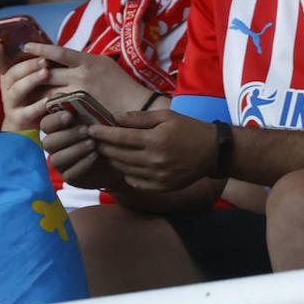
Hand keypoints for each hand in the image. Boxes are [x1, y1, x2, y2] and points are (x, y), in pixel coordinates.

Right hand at [0, 42, 53, 130]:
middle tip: (44, 60)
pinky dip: (38, 106)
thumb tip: (46, 46)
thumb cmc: (34, 97)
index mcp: (9, 77)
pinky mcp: (19, 119)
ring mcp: (11, 104)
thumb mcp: (32, 79)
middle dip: (28, 65)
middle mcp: (7, 89)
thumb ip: (35, 65)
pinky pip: (27, 112)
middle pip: (11, 74)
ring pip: (17, 90)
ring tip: (46, 73)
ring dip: (32, 80)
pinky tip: (49, 100)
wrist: (28, 127)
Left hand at [26, 43, 154, 114]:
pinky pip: (56, 108)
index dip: (40, 48)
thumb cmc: (121, 84)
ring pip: (48, 92)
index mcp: (88, 61)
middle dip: (34, 74)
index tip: (26, 46)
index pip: (58, 51)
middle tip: (22, 75)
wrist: (138, 107)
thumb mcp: (103, 64)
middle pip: (47, 73)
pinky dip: (48, 108)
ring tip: (28, 94)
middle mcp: (82, 75)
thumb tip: (61, 57)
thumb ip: (83, 60)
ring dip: (38, 93)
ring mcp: (80, 94)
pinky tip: (42, 108)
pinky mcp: (80, 110)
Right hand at [40, 108, 124, 189]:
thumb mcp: (95, 118)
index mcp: (57, 129)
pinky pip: (69, 173)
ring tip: (93, 144)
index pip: (45, 124)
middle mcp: (54, 146)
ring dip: (75, 150)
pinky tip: (94, 156)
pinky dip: (82, 164)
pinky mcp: (69, 177)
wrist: (116, 157)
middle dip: (67, 136)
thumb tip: (62, 95)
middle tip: (86, 131)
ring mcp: (60, 163)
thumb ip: (80, 107)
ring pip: (56, 159)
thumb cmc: (102, 133)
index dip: (54, 120)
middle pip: (48, 142)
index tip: (69, 116)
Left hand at [88, 110, 217, 191]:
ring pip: (123, 169)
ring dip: (112, 160)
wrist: (213, 152)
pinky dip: (126, 173)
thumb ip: (139, 118)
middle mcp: (154, 160)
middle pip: (118, 155)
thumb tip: (115, 117)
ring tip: (106, 151)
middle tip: (94, 140)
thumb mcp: (166, 116)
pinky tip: (124, 164)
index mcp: (155, 140)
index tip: (90, 129)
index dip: (102, 133)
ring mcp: (157, 176)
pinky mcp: (161, 187)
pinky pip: (134, 181)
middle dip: (103, 146)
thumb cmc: (189, 129)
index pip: (120, 137)